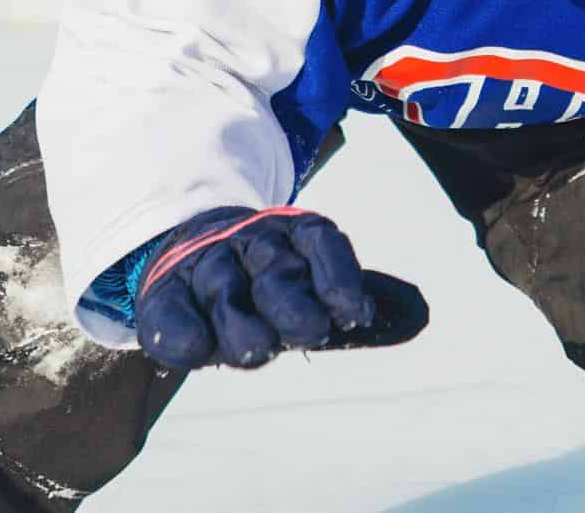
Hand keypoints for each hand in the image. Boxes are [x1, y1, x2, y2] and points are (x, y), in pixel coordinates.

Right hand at [133, 206, 426, 370]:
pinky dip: (181, 333)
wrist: (192, 250)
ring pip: (225, 293)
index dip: (340, 277)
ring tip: (258, 349)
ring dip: (241, 324)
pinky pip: (171, 313)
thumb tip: (419, 315)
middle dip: (294, 305)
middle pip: (276, 275)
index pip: (323, 244)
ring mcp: (207, 267)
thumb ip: (352, 299)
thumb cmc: (268, 279)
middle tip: (311, 331)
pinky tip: (195, 348)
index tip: (355, 316)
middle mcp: (252, 245)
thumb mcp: (309, 277)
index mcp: (295, 235)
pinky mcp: (165, 295)